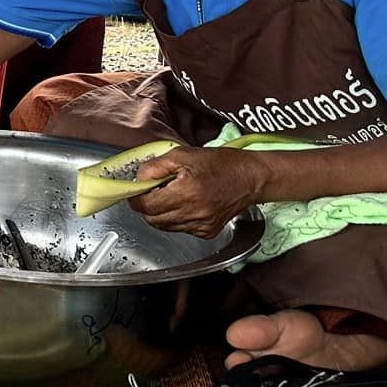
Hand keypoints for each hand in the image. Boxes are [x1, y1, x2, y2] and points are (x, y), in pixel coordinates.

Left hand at [127, 146, 266, 237]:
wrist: (250, 178)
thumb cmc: (219, 163)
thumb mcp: (182, 154)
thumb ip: (155, 167)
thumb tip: (137, 180)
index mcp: (186, 193)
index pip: (146, 206)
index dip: (136, 198)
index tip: (136, 191)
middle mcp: (194, 213)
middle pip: (152, 219)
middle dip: (147, 206)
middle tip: (152, 191)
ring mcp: (201, 226)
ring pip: (165, 226)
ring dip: (161, 213)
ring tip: (171, 195)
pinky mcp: (207, 232)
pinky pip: (181, 229)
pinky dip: (176, 218)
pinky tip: (186, 204)